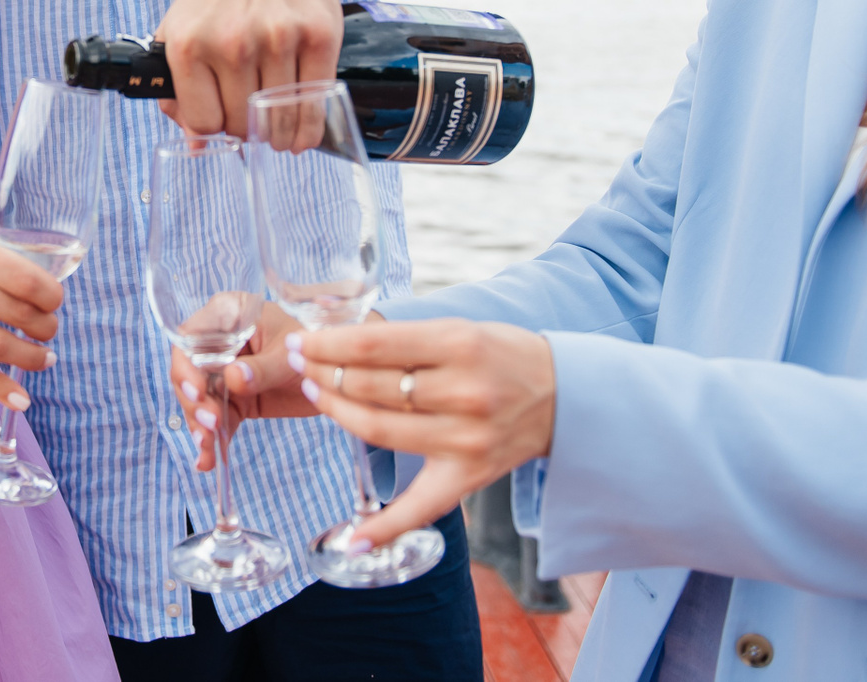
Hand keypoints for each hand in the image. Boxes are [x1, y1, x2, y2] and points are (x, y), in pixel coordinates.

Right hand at [0, 221, 61, 409]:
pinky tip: (21, 399)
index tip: (55, 302)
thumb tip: (37, 290)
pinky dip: (0, 388)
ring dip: (32, 357)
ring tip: (44, 358)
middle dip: (46, 328)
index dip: (52, 297)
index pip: (26, 279)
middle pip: (18, 315)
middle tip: (50, 330)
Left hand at [153, 0, 478, 137]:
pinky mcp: (318, 35)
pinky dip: (310, 126)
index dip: (215, 125)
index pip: (204, 122)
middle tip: (253, 117)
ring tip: (277, 125)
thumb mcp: (182, 29)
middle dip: (248, 129)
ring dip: (279, 133)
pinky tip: (303, 127)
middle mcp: (231, 41)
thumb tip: (197, 146)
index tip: (223, 115)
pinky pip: (316, 104)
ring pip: (279, 121)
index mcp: (188, 44)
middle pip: (243, 125)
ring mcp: (277, 38)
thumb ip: (177, 89)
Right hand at [169, 304, 384, 469]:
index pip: (191, 338)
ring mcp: (225, 372)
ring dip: (200, 426)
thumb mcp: (290, 355)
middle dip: (194, 402)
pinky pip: (217, 420)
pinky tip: (208, 460)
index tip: (197, 392)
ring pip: (199, 401)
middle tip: (209, 425)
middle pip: (189, 372)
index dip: (187, 365)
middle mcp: (220, 343)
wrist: (339, 372)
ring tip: (208, 447)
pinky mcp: (235, 399)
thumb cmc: (317, 346)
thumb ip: (261, 368)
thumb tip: (232, 379)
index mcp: (229, 315)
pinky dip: (213, 441)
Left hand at [291, 319, 554, 546]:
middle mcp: (462, 393)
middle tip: (301, 363)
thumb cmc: (503, 355)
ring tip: (316, 394)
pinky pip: (421, 508)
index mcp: (459, 345)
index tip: (302, 341)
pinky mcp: (470, 477)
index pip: (372, 345)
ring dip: (336, 413)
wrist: (566, 397)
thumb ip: (406, 337)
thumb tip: (339, 339)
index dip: (327, 344)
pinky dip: (385, 527)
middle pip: (369, 387)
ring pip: (379, 430)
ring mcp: (465, 439)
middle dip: (324, 372)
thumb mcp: (460, 329)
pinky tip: (353, 537)